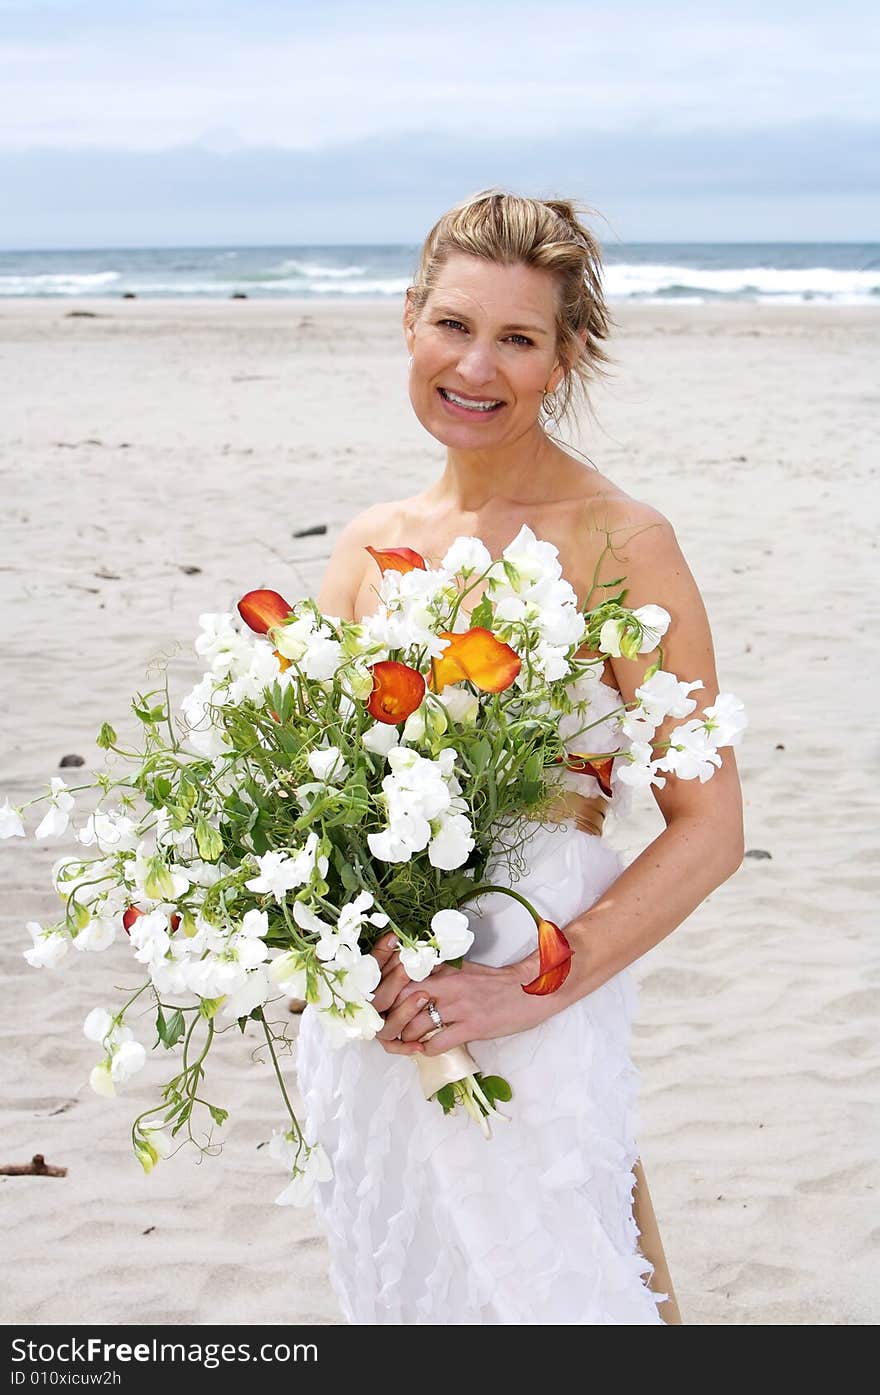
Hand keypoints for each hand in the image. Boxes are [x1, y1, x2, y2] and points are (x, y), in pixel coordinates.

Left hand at [369, 932, 553, 1056]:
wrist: (529, 991)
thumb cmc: (495, 982)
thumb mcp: (462, 969)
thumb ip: (437, 973)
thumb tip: (411, 978)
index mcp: (443, 970)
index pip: (402, 978)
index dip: (387, 993)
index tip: (384, 1004)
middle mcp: (447, 986)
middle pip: (401, 1002)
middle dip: (391, 1017)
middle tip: (391, 1027)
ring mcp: (459, 1007)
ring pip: (415, 1026)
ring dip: (408, 1037)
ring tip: (410, 1040)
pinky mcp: (472, 1027)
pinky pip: (437, 1043)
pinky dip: (427, 1050)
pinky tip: (428, 1049)